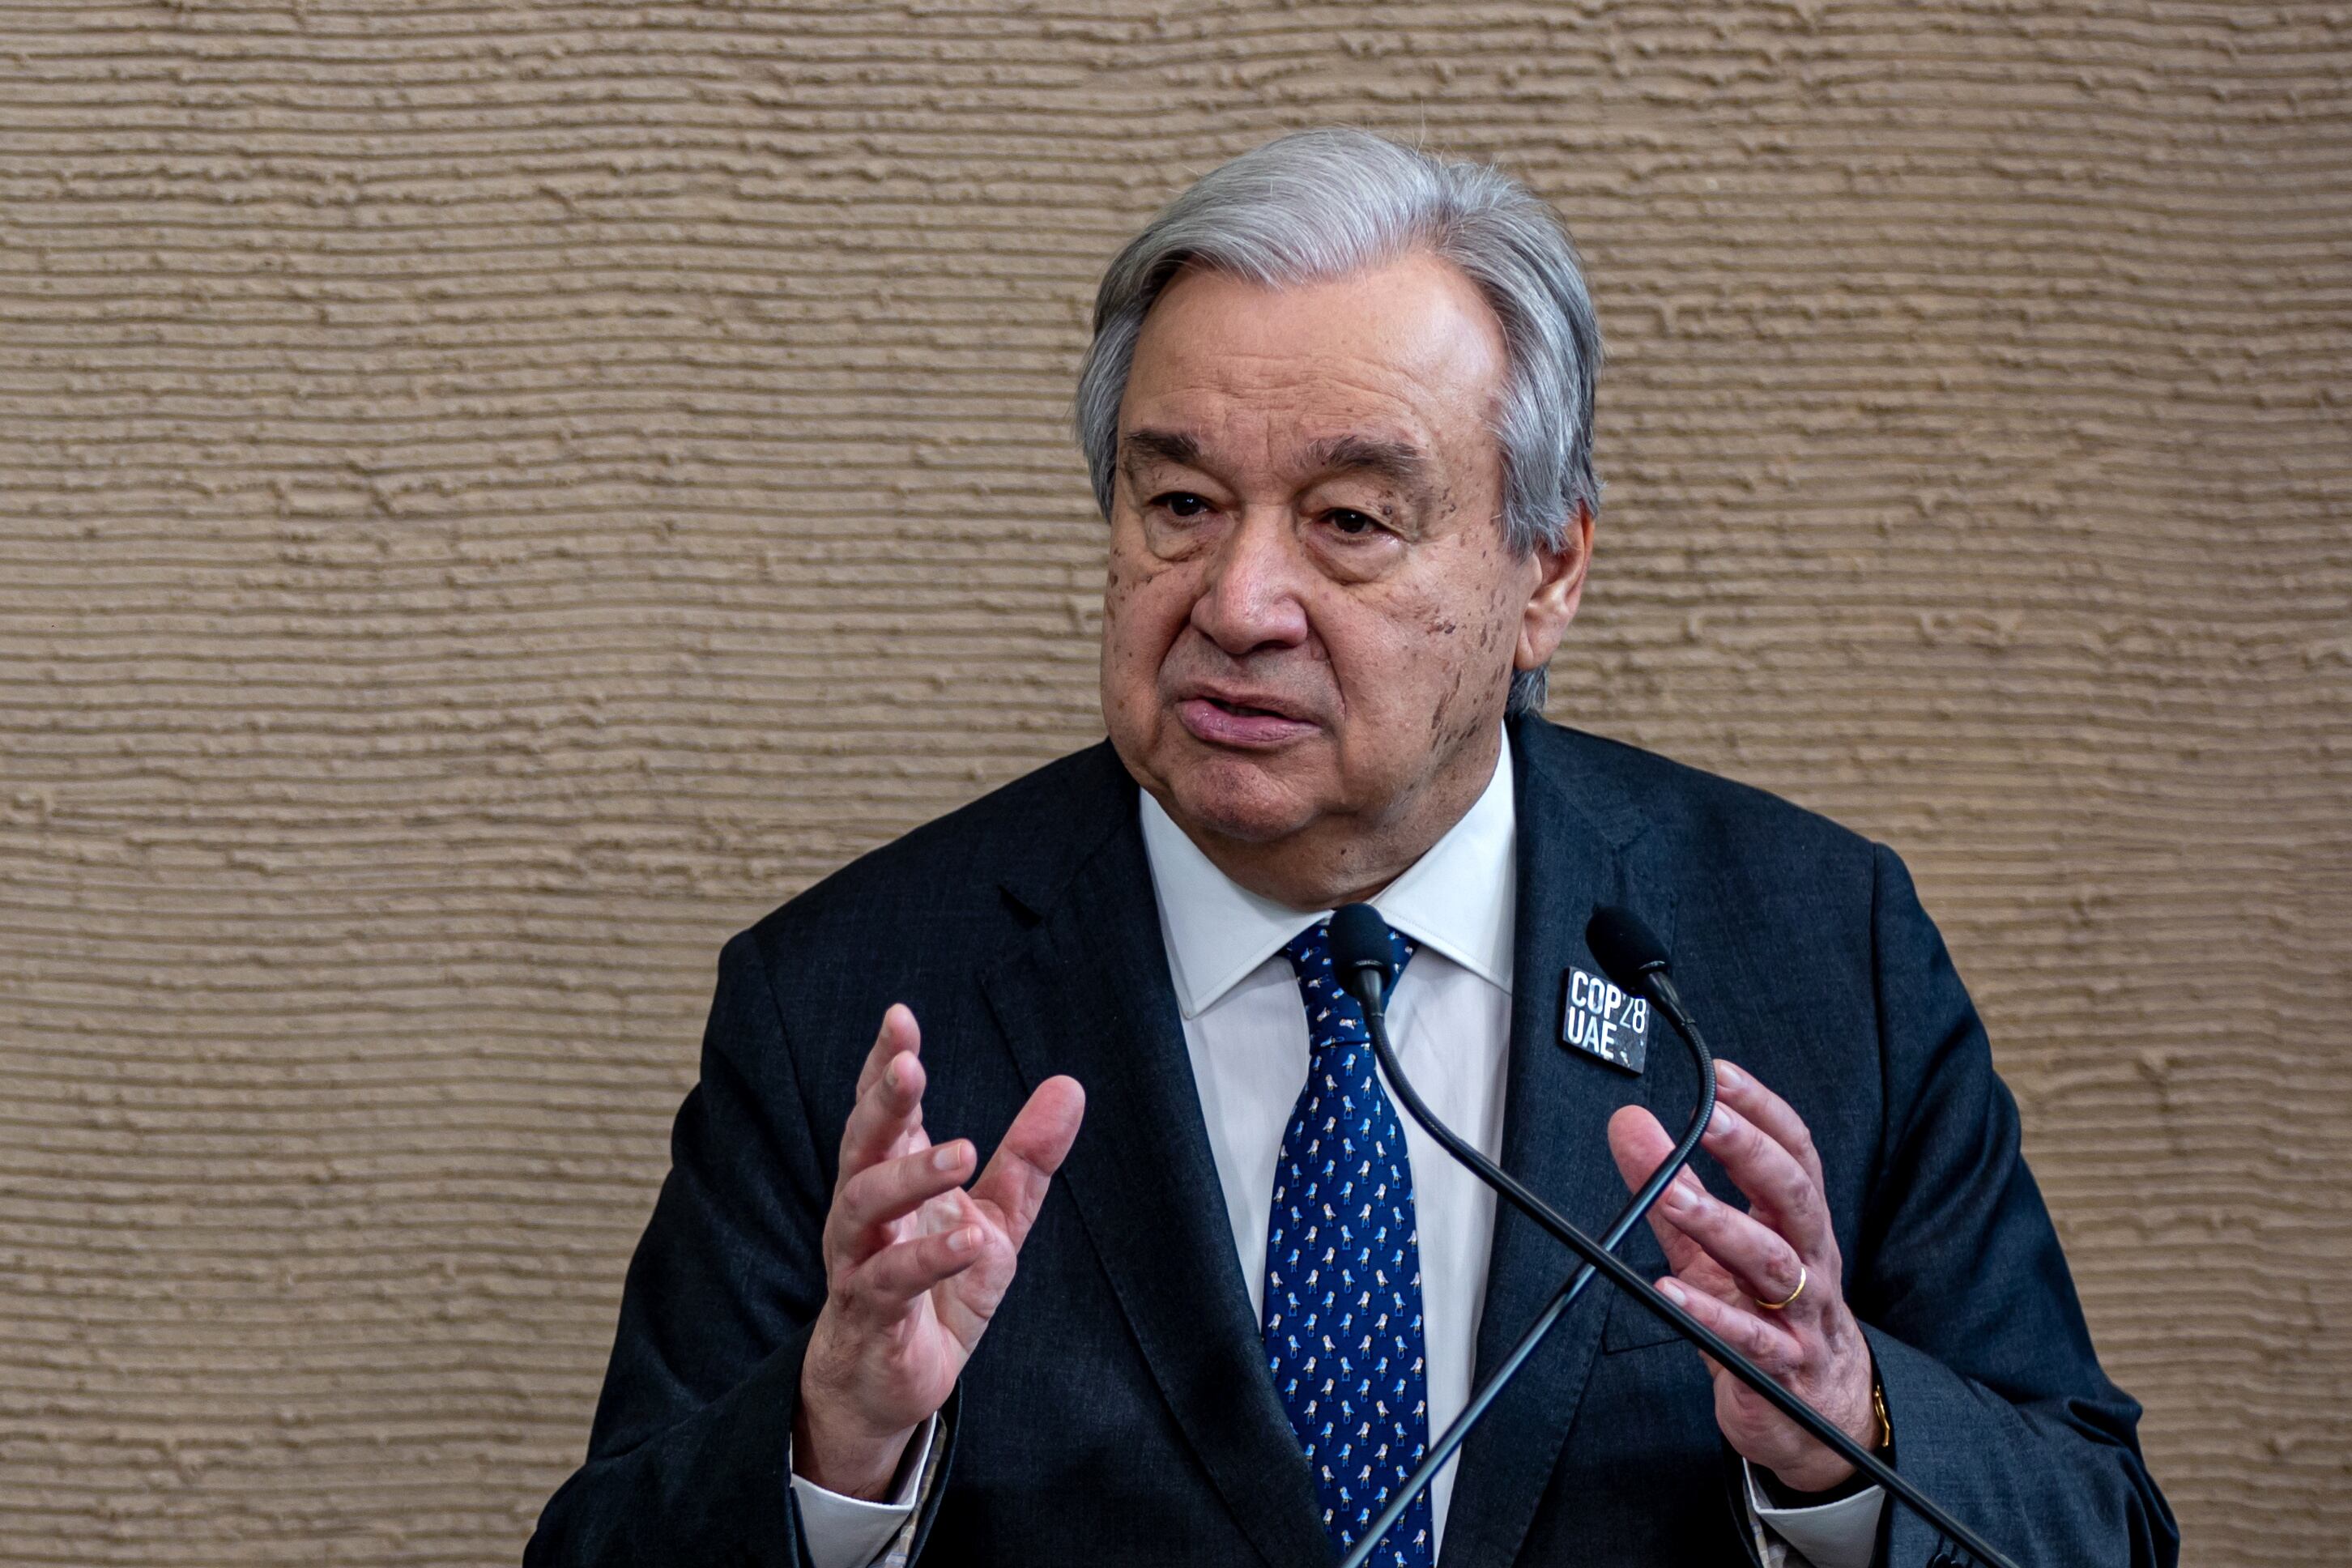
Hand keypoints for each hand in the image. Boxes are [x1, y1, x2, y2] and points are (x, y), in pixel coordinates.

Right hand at [794, 1004, 1084, 1498]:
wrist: (891, 1384)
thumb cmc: (936, 1292)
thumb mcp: (996, 1219)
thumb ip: (1028, 1158)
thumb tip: (1070, 1086)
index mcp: (891, 1178)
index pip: (882, 1111)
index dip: (885, 1065)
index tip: (900, 1019)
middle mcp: (864, 1212)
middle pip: (860, 1144)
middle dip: (882, 1102)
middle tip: (910, 1067)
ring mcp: (859, 1262)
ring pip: (862, 1205)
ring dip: (910, 1176)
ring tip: (963, 1151)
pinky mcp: (870, 1315)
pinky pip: (890, 1280)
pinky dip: (928, 1257)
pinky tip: (969, 1238)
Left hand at [1607, 1059, 1877, 1493]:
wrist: (1819, 1416)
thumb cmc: (1769, 1316)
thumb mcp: (1717, 1247)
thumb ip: (1674, 1186)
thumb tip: (1631, 1124)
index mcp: (1797, 1223)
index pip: (1794, 1153)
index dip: (1762, 1110)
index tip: (1722, 1075)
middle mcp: (1808, 1260)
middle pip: (1793, 1195)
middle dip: (1752, 1152)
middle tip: (1708, 1119)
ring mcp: (1801, 1314)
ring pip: (1771, 1262)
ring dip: (1723, 1225)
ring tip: (1675, 1198)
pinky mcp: (1781, 1368)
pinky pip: (1748, 1339)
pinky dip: (1710, 1313)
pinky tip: (1670, 1291)